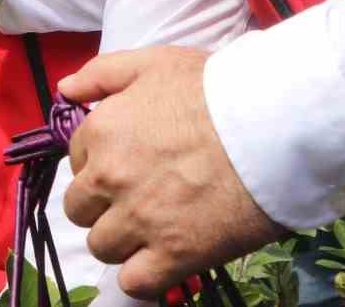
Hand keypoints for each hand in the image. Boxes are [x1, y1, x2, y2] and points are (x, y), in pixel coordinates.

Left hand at [58, 46, 286, 298]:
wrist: (278, 126)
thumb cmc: (218, 89)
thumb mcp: (153, 62)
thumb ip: (101, 74)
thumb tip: (66, 90)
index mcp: (101, 132)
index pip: (77, 162)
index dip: (99, 165)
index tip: (128, 166)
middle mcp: (110, 177)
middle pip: (80, 208)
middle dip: (101, 206)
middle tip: (136, 199)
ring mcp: (140, 219)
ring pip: (102, 246)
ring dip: (120, 241)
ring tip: (151, 229)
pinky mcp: (176, 254)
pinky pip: (135, 283)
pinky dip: (141, 277)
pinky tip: (160, 261)